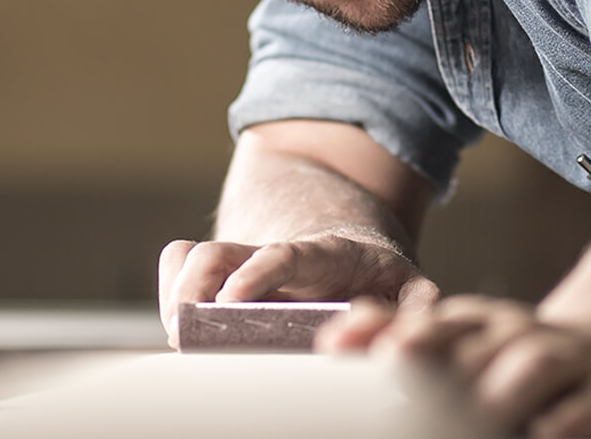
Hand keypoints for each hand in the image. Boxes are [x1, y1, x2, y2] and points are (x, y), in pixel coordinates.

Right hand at [157, 233, 438, 347]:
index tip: (232, 300)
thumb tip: (421, 310)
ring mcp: (243, 263)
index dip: (259, 272)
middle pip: (219, 254)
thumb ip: (415, 300)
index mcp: (322, 255)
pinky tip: (178, 327)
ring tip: (178, 337)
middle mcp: (273, 254)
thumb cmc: (378, 278)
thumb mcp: (405, 284)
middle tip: (185, 330)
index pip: (285, 253)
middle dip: (195, 287)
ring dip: (175, 295)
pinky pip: (182, 265)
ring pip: (194, 260)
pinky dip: (170, 290)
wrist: (352, 253)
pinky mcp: (223, 277)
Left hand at [316, 295, 590, 438]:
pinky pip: (586, 409)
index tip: (351, 349)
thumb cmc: (534, 364)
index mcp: (484, 324)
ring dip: (496, 390)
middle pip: (476, 343)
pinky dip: (562, 423)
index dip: (393, 332)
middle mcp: (524, 336)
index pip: (433, 321)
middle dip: (437, 364)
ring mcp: (572, 361)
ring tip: (470, 415)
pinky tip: (540, 432)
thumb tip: (335, 339)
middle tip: (397, 389)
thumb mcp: (474, 344)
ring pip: (532, 366)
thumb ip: (410, 338)